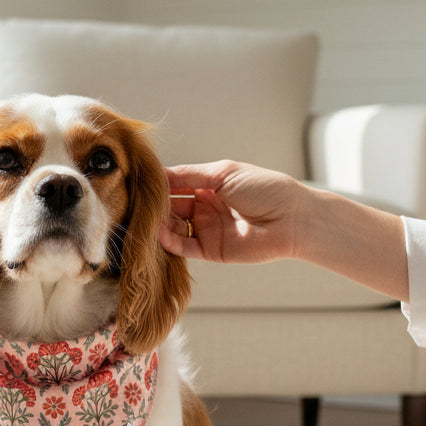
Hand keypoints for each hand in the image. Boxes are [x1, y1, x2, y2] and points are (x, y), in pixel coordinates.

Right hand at [158, 158, 408, 301]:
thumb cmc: (266, 189)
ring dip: (157, 224)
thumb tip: (158, 173)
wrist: (293, 220)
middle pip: (169, 206)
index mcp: (209, 184)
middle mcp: (204, 207)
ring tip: (141, 219)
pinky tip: (158, 233)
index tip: (135, 181)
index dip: (156, 183)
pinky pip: (182, 247)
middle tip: (131, 203)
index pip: (174, 184)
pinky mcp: (210, 251)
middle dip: (152, 205)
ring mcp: (206, 229)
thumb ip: (190, 175)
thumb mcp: (224, 173)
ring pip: (172, 227)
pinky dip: (168, 241)